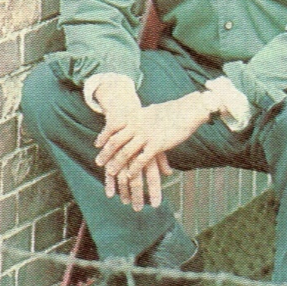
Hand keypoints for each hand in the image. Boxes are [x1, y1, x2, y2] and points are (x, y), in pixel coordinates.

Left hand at [95, 92, 216, 210]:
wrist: (188, 109)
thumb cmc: (174, 110)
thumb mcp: (153, 110)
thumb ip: (144, 115)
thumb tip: (141, 113)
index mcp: (136, 117)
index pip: (114, 127)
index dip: (104, 136)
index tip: (97, 144)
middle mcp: (137, 126)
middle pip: (116, 142)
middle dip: (106, 153)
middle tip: (99, 162)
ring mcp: (146, 135)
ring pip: (126, 152)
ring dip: (117, 164)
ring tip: (110, 172)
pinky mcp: (157, 144)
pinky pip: (141, 159)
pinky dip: (134, 168)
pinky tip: (129, 176)